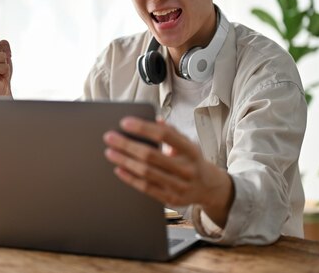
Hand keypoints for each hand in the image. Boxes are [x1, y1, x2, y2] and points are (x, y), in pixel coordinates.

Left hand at [103, 117, 233, 227]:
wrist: (209, 187)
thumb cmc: (191, 160)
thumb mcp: (187, 143)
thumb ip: (171, 132)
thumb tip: (154, 119)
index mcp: (190, 150)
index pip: (165, 135)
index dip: (143, 128)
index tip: (124, 122)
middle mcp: (186, 168)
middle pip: (151, 155)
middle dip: (127, 145)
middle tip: (109, 137)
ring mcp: (179, 185)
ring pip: (146, 172)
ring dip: (125, 161)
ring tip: (110, 152)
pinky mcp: (171, 199)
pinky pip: (146, 188)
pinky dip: (130, 178)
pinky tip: (118, 169)